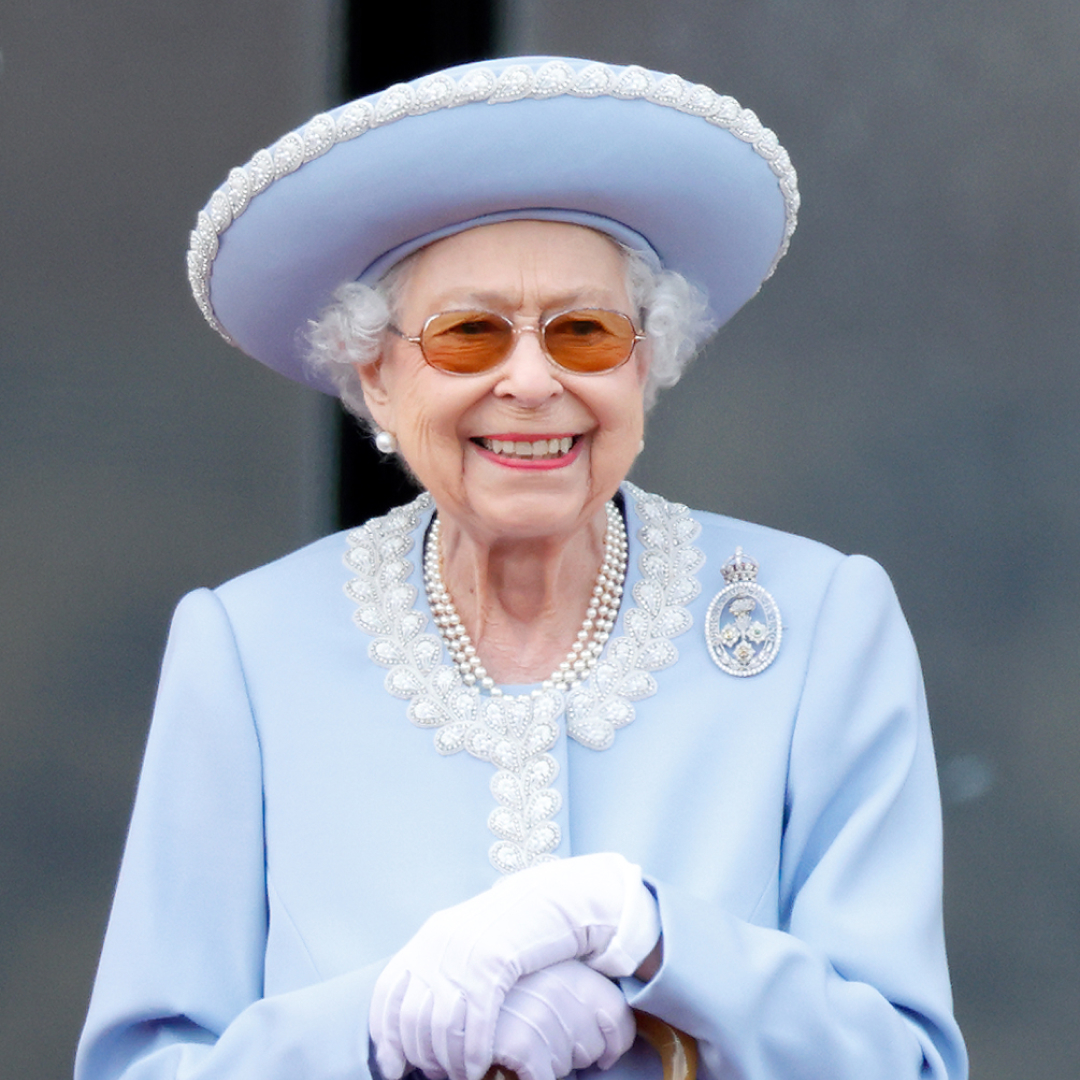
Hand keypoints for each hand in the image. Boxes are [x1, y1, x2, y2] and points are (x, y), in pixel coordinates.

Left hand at [369, 853, 659, 1079]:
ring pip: (443, 1026)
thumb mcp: (461, 940)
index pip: (388, 993)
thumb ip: (436, 968)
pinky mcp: (494, 964)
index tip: (393, 1067)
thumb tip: (413, 1020)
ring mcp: (464, 955)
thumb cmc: (504, 929)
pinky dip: (475, 1052)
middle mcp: (438, 946)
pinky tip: (479, 1067)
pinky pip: (477, 1021)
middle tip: (436, 1074)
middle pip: (414, 1017)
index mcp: (426, 939)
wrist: (543, 900)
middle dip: (422, 1055)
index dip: (386, 1036)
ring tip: (460, 1075)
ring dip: (449, 1060)